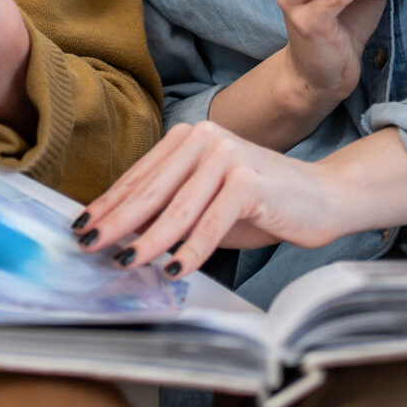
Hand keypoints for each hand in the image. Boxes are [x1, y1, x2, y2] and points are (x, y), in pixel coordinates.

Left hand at [70, 120, 349, 277]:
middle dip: (116, 220)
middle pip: (150, 189)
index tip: (84, 224)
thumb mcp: (207, 204)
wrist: (322, 195)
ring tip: (125, 260)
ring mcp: (226, 156)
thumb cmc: (260, 203)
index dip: (109, 202)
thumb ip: (171, 210)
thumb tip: (123, 232)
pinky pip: (211, 223)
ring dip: (147, 240)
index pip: (140, 175)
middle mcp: (203, 139)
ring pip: (176, 208)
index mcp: (188, 137)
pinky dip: (190, 250)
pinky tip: (174, 269)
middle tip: (90, 242)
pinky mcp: (248, 180)